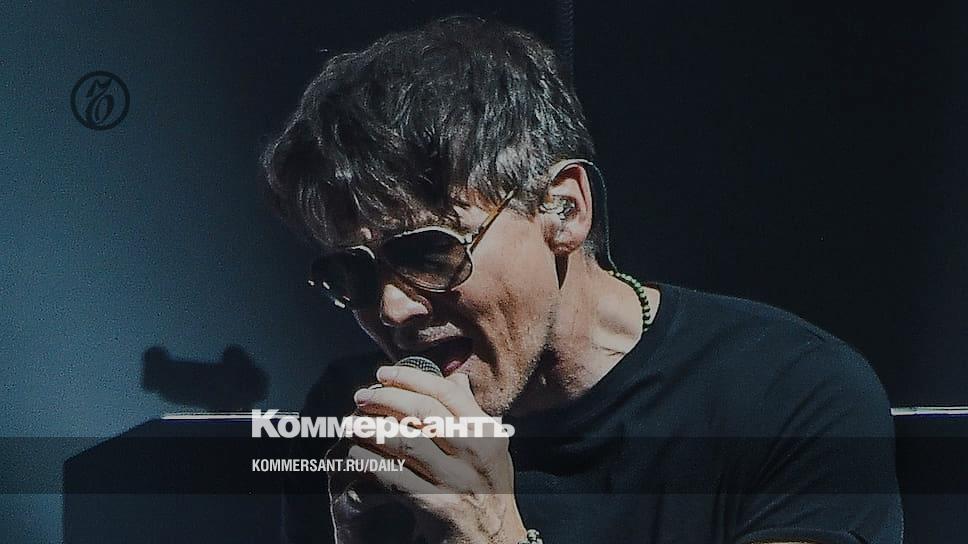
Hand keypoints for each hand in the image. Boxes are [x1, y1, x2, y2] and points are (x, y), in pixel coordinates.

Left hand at [345, 366, 526, 543]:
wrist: (495, 543)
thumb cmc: (490, 492)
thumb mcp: (493, 450)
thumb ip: (472, 414)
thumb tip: (454, 376)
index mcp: (487, 433)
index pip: (447, 393)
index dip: (411, 378)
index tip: (383, 374)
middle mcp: (475, 452)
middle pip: (423, 411)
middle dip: (386, 399)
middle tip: (361, 397)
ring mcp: (456, 479)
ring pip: (405, 441)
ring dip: (372, 429)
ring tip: (351, 422)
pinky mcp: (437, 506)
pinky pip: (394, 477)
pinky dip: (370, 463)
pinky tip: (355, 455)